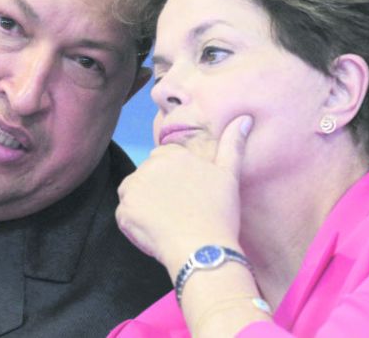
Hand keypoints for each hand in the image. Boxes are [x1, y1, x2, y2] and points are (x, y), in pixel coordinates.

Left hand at [116, 115, 252, 272]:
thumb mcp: (230, 175)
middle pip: (147, 174)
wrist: (204, 250)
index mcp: (172, 155)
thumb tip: (244, 118)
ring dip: (144, 203)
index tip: (186, 194)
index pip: (163, 158)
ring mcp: (135, 189)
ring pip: (134, 191)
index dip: (174, 177)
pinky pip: (124, 214)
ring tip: (167, 220)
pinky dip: (135, 223)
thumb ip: (232, 144)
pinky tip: (156, 231)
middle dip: (157, 189)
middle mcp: (149, 166)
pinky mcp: (125, 211)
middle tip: (179, 210)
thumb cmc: (220, 213)